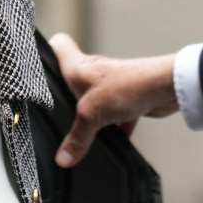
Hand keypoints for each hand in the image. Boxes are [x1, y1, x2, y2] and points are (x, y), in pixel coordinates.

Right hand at [48, 33, 178, 166]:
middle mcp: (92, 73)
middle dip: (63, 98)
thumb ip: (76, 137)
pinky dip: (113, 130)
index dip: (46, 50)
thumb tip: (63, 158)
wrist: (167, 88)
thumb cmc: (128, 85)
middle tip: (51, 113)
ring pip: (92, 103)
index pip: (58, 45)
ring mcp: (110, 86)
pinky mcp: (126, 100)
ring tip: (78, 133)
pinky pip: (113, 118)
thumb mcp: (92, 115)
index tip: (35, 65)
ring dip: (89, 118)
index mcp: (78, 67)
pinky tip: (110, 144)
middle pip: (71, 80)